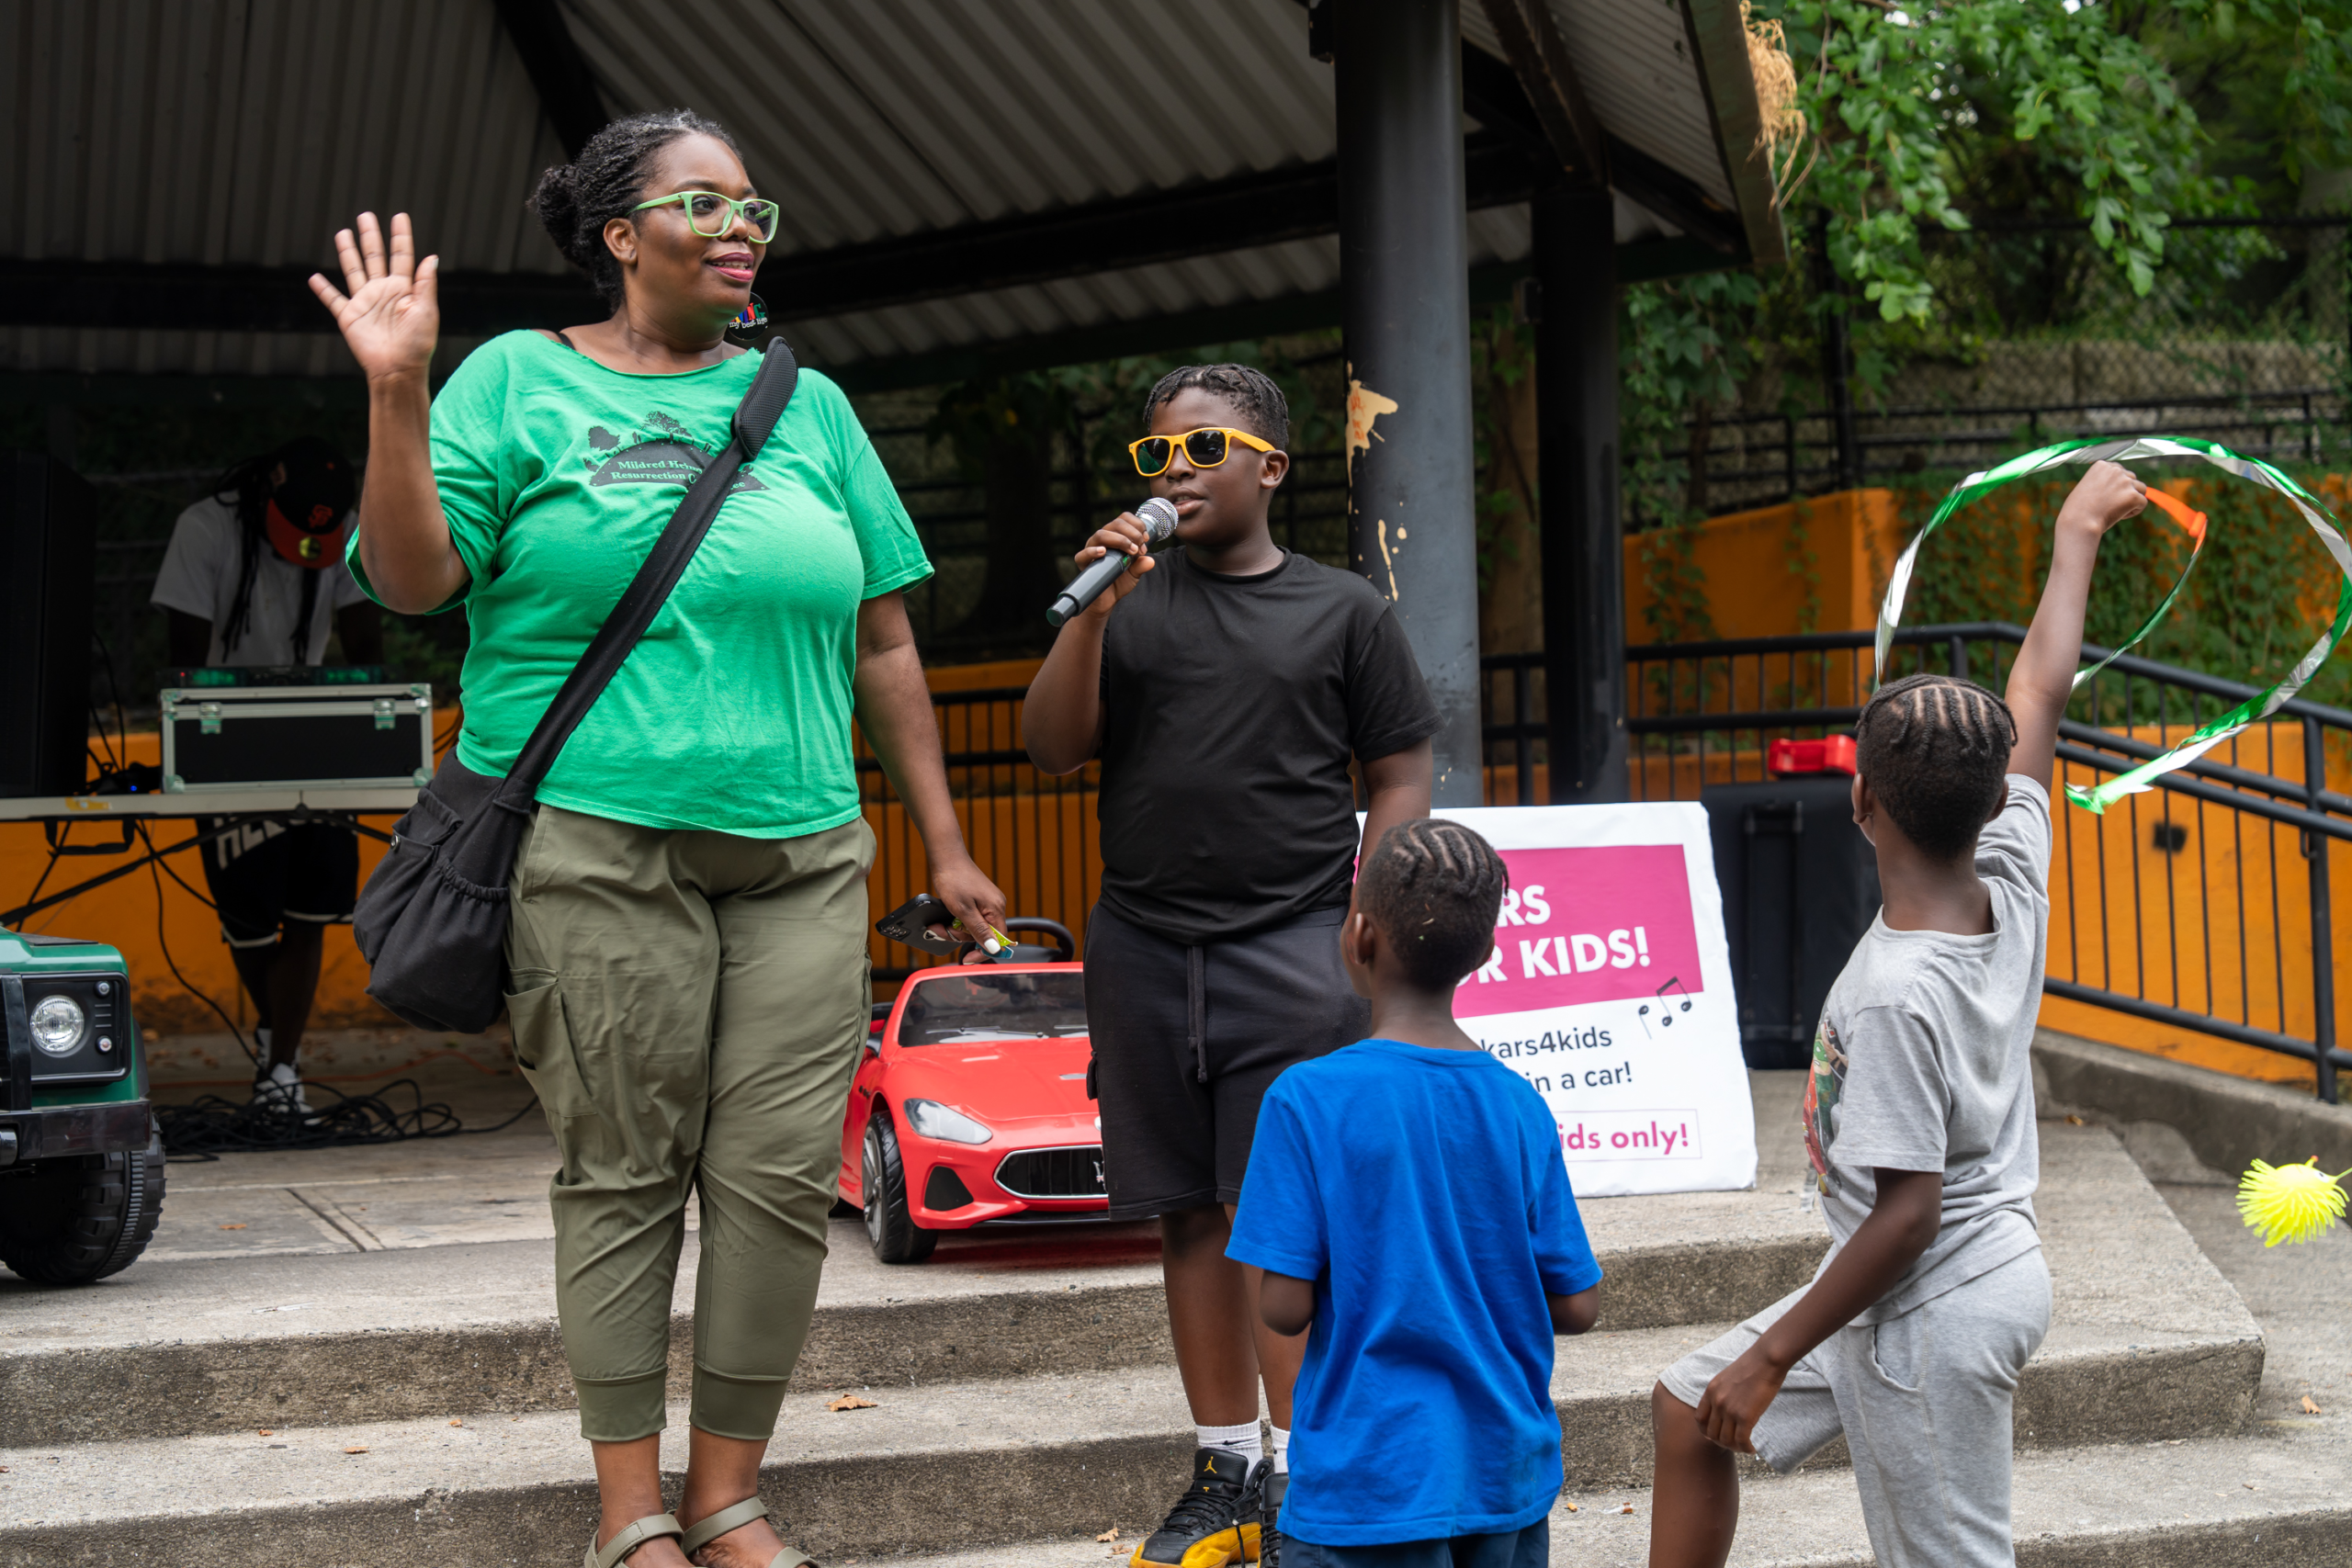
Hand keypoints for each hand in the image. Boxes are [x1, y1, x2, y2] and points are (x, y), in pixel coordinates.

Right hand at [309, 212, 439, 384]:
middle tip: (366, 215)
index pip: (402, 256)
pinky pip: (333, 300)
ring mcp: (365, 303)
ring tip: (343, 233)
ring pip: (353, 270)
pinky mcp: (349, 317)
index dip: (401, 236)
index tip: (399, 216)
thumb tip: (432, 257)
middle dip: (370, 236)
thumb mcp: (427, 311)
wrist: (398, 369)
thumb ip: (425, 283)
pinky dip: (323, 290)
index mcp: (404, 289)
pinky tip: (314, 278)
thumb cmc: (418, 344)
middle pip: (375, 257)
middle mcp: (383, 292)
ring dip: (347, 252)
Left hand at [929, 854, 1007, 953]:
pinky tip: (948, 916)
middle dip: (961, 936)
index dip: (982, 951)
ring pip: (975, 927)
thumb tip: (993, 948)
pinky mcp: (979, 899)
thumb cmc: (954, 880)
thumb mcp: (963, 910)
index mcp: (996, 909)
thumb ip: (979, 930)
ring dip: (957, 929)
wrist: (947, 858)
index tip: (967, 959)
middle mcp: (996, 906)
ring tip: (941, 923)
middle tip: (943, 930)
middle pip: (983, 935)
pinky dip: (958, 921)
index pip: (998, 941)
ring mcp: (988, 902)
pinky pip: (971, 918)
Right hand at [1072, 512, 1158, 617]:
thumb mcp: (1135, 573)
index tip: (1146, 539)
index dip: (1137, 525)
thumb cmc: (1119, 581)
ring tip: (1131, 551)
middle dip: (1132, 533)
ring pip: (1101, 534)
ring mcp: (1091, 549)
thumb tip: (1150, 560)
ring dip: (1119, 540)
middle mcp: (1102, 539)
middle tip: (1140, 548)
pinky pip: (1083, 554)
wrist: (1108, 600)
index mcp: (1115, 536)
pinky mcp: (1083, 563)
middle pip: (1115, 524)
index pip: (1123, 519)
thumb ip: (1142, 565)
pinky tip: (1103, 552)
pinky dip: (1093, 551)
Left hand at [1695, 1342, 1786, 1453]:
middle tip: (1734, 1444)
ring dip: (1735, 1448)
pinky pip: (1741, 1441)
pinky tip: (1752, 1449)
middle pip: (1711, 1433)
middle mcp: (1717, 1402)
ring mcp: (1729, 1410)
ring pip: (1725, 1441)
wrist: (1766, 1360)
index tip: (1719, 1435)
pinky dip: (1746, 1449)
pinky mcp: (1745, 1416)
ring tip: (1744, 1447)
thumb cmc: (1752, 1367)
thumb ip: (1722, 1394)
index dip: (1707, 1431)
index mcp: (1710, 1391)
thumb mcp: (1727, 1378)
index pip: (1699, 1419)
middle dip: (1722, 1442)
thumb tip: (1725, 1411)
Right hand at [2057, 459, 2146, 539]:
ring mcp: (2125, 482)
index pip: (2120, 471)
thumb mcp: (2087, 486)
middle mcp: (2115, 470)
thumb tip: (2120, 487)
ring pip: (2141, 489)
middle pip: (2132, 478)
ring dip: (2132, 499)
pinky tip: (2120, 516)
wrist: (2079, 522)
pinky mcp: (2133, 496)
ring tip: (2117, 510)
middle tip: (2109, 505)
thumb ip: (2103, 481)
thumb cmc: (2078, 509)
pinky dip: (2134, 511)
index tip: (2105, 496)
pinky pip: (2143, 502)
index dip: (2115, 485)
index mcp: (2102, 465)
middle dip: (2125, 492)